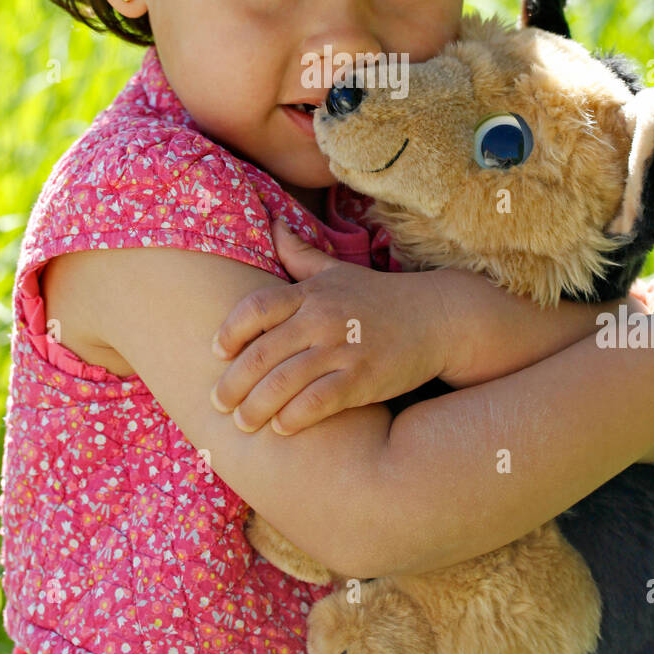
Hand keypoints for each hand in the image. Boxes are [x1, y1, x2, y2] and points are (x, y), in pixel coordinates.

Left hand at [209, 219, 446, 434]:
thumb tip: (272, 224)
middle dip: (232, 384)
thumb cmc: (379, 297)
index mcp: (311, 294)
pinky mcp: (363, 379)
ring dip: (255, 408)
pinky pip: (317, 402)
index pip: (255, 309)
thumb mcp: (337, 271)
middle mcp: (322, 319)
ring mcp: (343, 349)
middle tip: (217, 402)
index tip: (216, 353)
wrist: (438, 317)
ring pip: (283, 383)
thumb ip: (300, 253)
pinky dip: (293, 418)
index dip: (229, 332)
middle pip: (260, 353)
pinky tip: (281, 428)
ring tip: (242, 423)